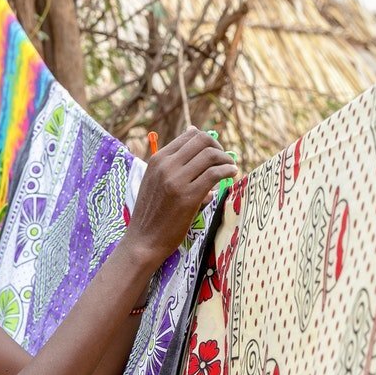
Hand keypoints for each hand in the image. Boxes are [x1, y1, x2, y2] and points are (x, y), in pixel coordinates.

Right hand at [122, 127, 236, 265]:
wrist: (144, 239)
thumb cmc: (152, 211)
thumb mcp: (156, 180)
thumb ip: (173, 163)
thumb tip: (194, 137)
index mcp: (158, 159)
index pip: (189, 135)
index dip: (208, 140)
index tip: (215, 152)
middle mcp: (166, 166)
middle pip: (202, 140)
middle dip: (219, 147)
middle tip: (225, 160)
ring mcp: (176, 181)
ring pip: (210, 155)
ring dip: (226, 159)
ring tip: (230, 168)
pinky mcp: (188, 197)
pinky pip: (214, 174)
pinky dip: (227, 171)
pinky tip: (231, 175)